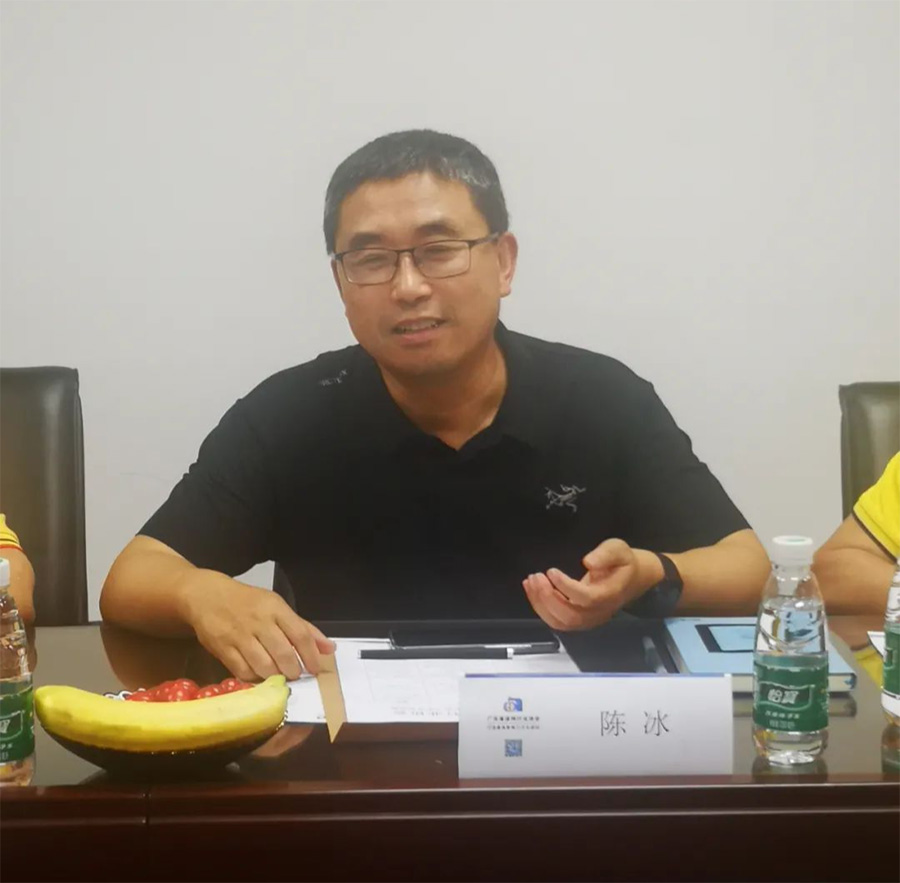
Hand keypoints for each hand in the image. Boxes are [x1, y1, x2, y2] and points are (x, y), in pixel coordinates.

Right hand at [180, 573, 334, 679]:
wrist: (207, 596)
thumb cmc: (248, 602)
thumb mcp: (277, 607)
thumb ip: (303, 628)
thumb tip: (329, 648)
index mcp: (275, 609)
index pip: (300, 634)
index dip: (311, 655)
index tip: (316, 669)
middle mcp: (259, 622)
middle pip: (283, 653)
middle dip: (294, 670)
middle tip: (296, 675)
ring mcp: (239, 636)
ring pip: (263, 665)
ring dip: (276, 676)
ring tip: (280, 677)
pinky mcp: (223, 649)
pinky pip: (242, 671)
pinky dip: (255, 678)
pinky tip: (260, 676)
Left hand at [522, 538, 657, 629]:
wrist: (634, 579)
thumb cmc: (623, 562)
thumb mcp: (619, 549)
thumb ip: (605, 554)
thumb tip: (588, 562)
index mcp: (610, 595)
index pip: (586, 598)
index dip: (566, 587)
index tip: (551, 571)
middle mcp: (599, 612)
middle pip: (570, 615)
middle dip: (548, 597)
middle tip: (535, 576)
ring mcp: (589, 619)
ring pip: (561, 622)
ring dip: (541, 604)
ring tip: (530, 582)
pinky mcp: (580, 620)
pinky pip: (558, 621)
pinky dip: (541, 608)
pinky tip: (533, 590)